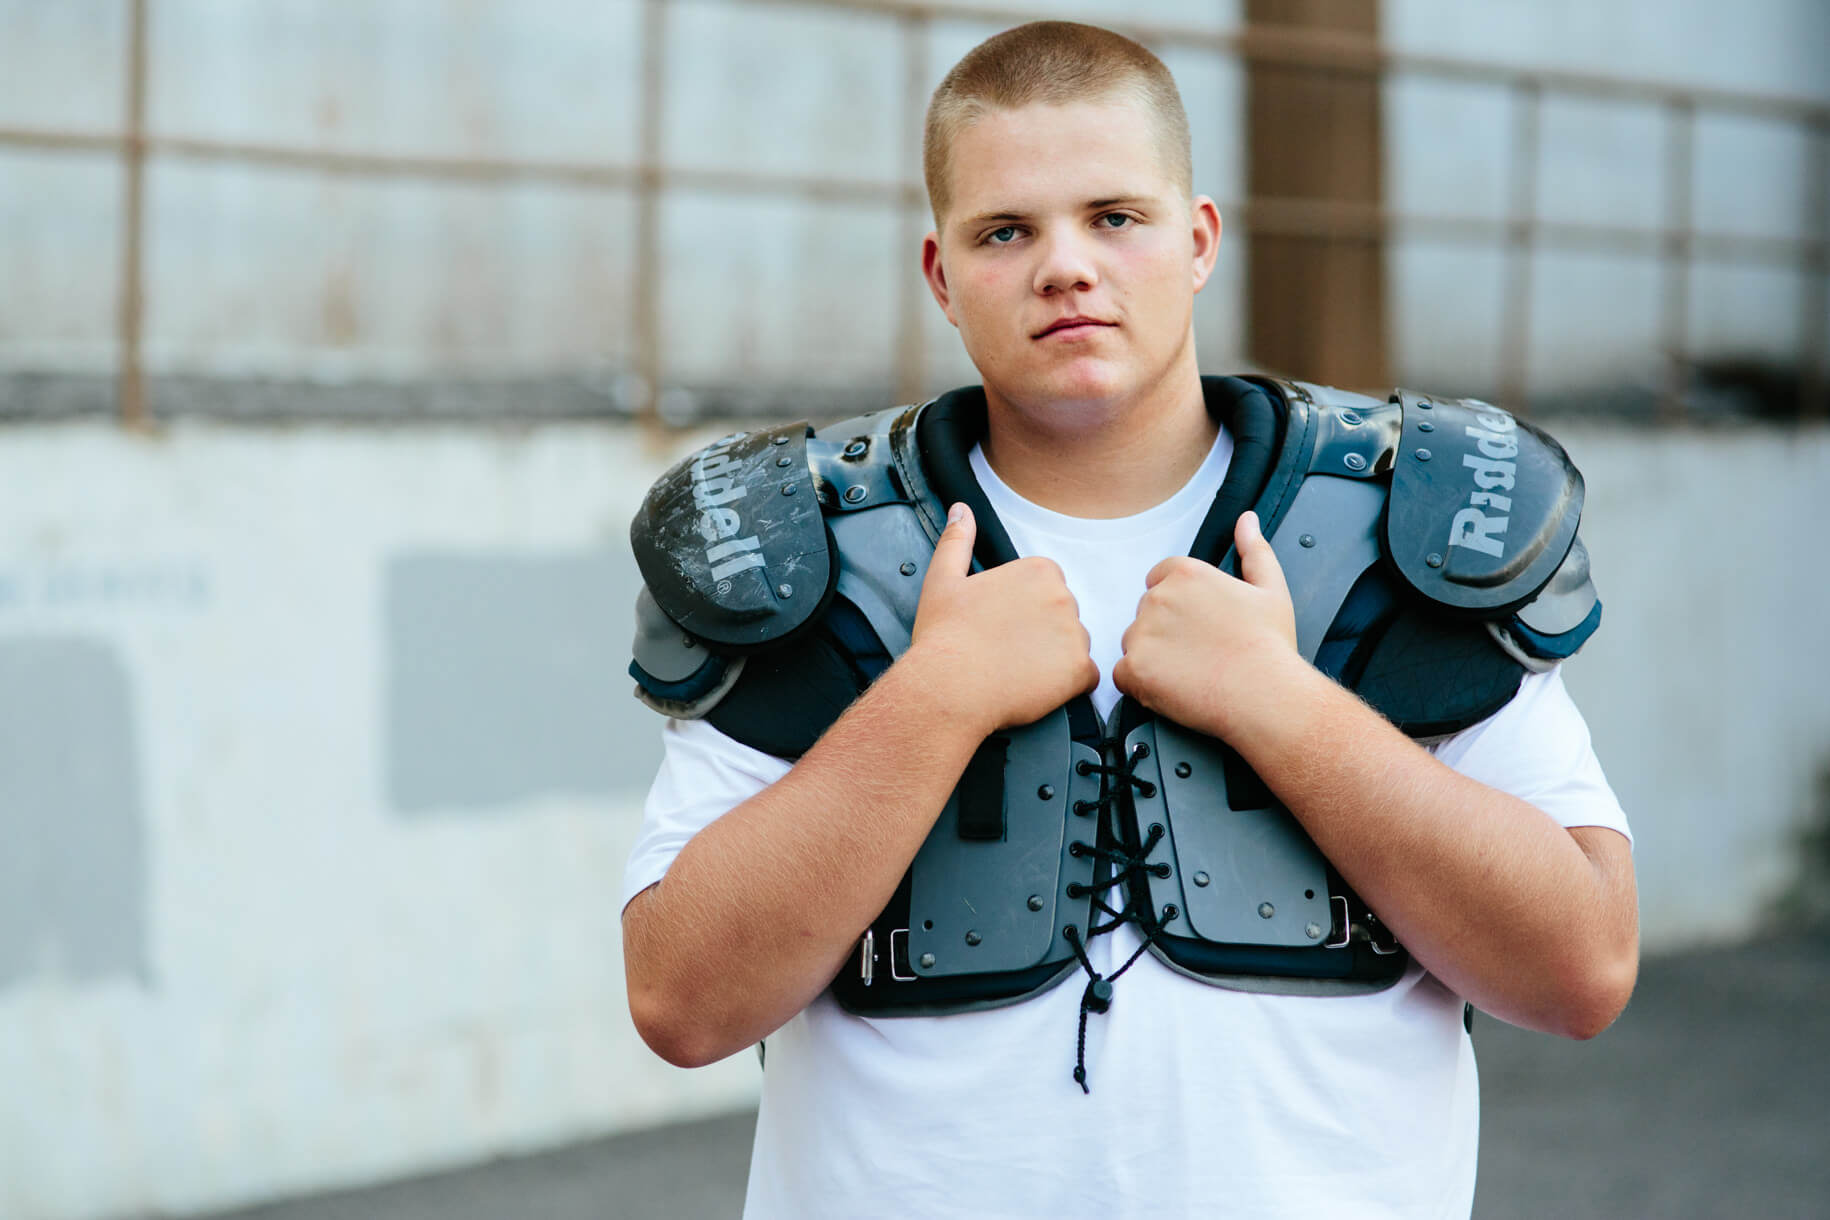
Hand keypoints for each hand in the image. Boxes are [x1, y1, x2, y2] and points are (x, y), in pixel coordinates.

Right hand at [908, 503, 1098, 736]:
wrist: (949, 687)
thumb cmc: (944, 636)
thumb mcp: (943, 579)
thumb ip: (957, 540)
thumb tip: (961, 510)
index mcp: (1038, 571)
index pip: (1047, 589)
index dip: (1023, 611)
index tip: (1001, 625)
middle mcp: (1064, 597)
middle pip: (1062, 617)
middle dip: (1040, 634)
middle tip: (1004, 651)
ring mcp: (1076, 635)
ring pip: (1073, 647)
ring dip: (1053, 661)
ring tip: (1015, 671)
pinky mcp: (1081, 671)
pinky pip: (1085, 678)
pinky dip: (1065, 686)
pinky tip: (1033, 686)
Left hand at [1113, 511, 1303, 739]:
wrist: (1266, 695)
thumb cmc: (1269, 647)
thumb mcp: (1270, 589)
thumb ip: (1254, 550)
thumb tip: (1247, 521)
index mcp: (1187, 575)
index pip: (1160, 580)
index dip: (1180, 606)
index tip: (1198, 626)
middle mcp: (1158, 599)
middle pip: (1146, 613)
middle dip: (1165, 632)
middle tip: (1200, 653)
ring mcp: (1142, 634)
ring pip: (1134, 644)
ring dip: (1152, 658)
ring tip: (1190, 673)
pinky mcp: (1133, 670)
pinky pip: (1123, 676)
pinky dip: (1141, 685)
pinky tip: (1173, 689)